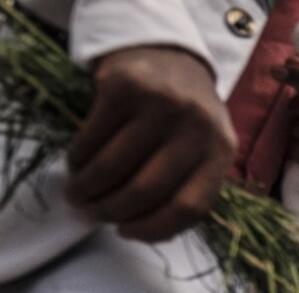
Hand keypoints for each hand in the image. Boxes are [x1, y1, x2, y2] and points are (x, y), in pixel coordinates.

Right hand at [67, 47, 235, 241]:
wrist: (168, 54)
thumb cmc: (182, 118)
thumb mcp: (201, 148)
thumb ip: (184, 185)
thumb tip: (138, 230)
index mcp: (221, 151)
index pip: (189, 206)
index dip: (153, 229)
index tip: (126, 232)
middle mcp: (197, 126)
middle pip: (146, 189)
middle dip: (110, 210)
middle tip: (90, 214)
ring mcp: (162, 104)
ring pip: (113, 166)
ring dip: (86, 189)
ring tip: (76, 195)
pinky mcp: (126, 86)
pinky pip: (92, 137)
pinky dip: (78, 159)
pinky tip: (76, 165)